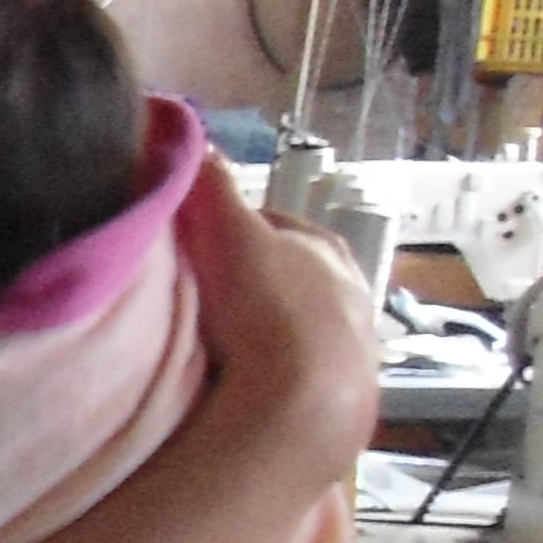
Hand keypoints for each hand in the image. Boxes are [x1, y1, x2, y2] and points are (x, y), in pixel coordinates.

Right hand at [172, 158, 376, 477]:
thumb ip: (210, 186)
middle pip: (284, 276)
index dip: (227, 232)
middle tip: (199, 299)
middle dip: (247, 284)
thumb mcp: (229, 233)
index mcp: (327, 246)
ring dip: (260, 334)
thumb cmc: (269, 308)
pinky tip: (239, 386)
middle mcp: (350, 290)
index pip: (271, 225)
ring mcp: (351, 345)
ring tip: (216, 349)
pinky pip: (295, 373)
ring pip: (293, 326)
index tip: (191, 250)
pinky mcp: (342, 396)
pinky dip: (268, 374)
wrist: (304, 405)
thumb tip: (190, 136)